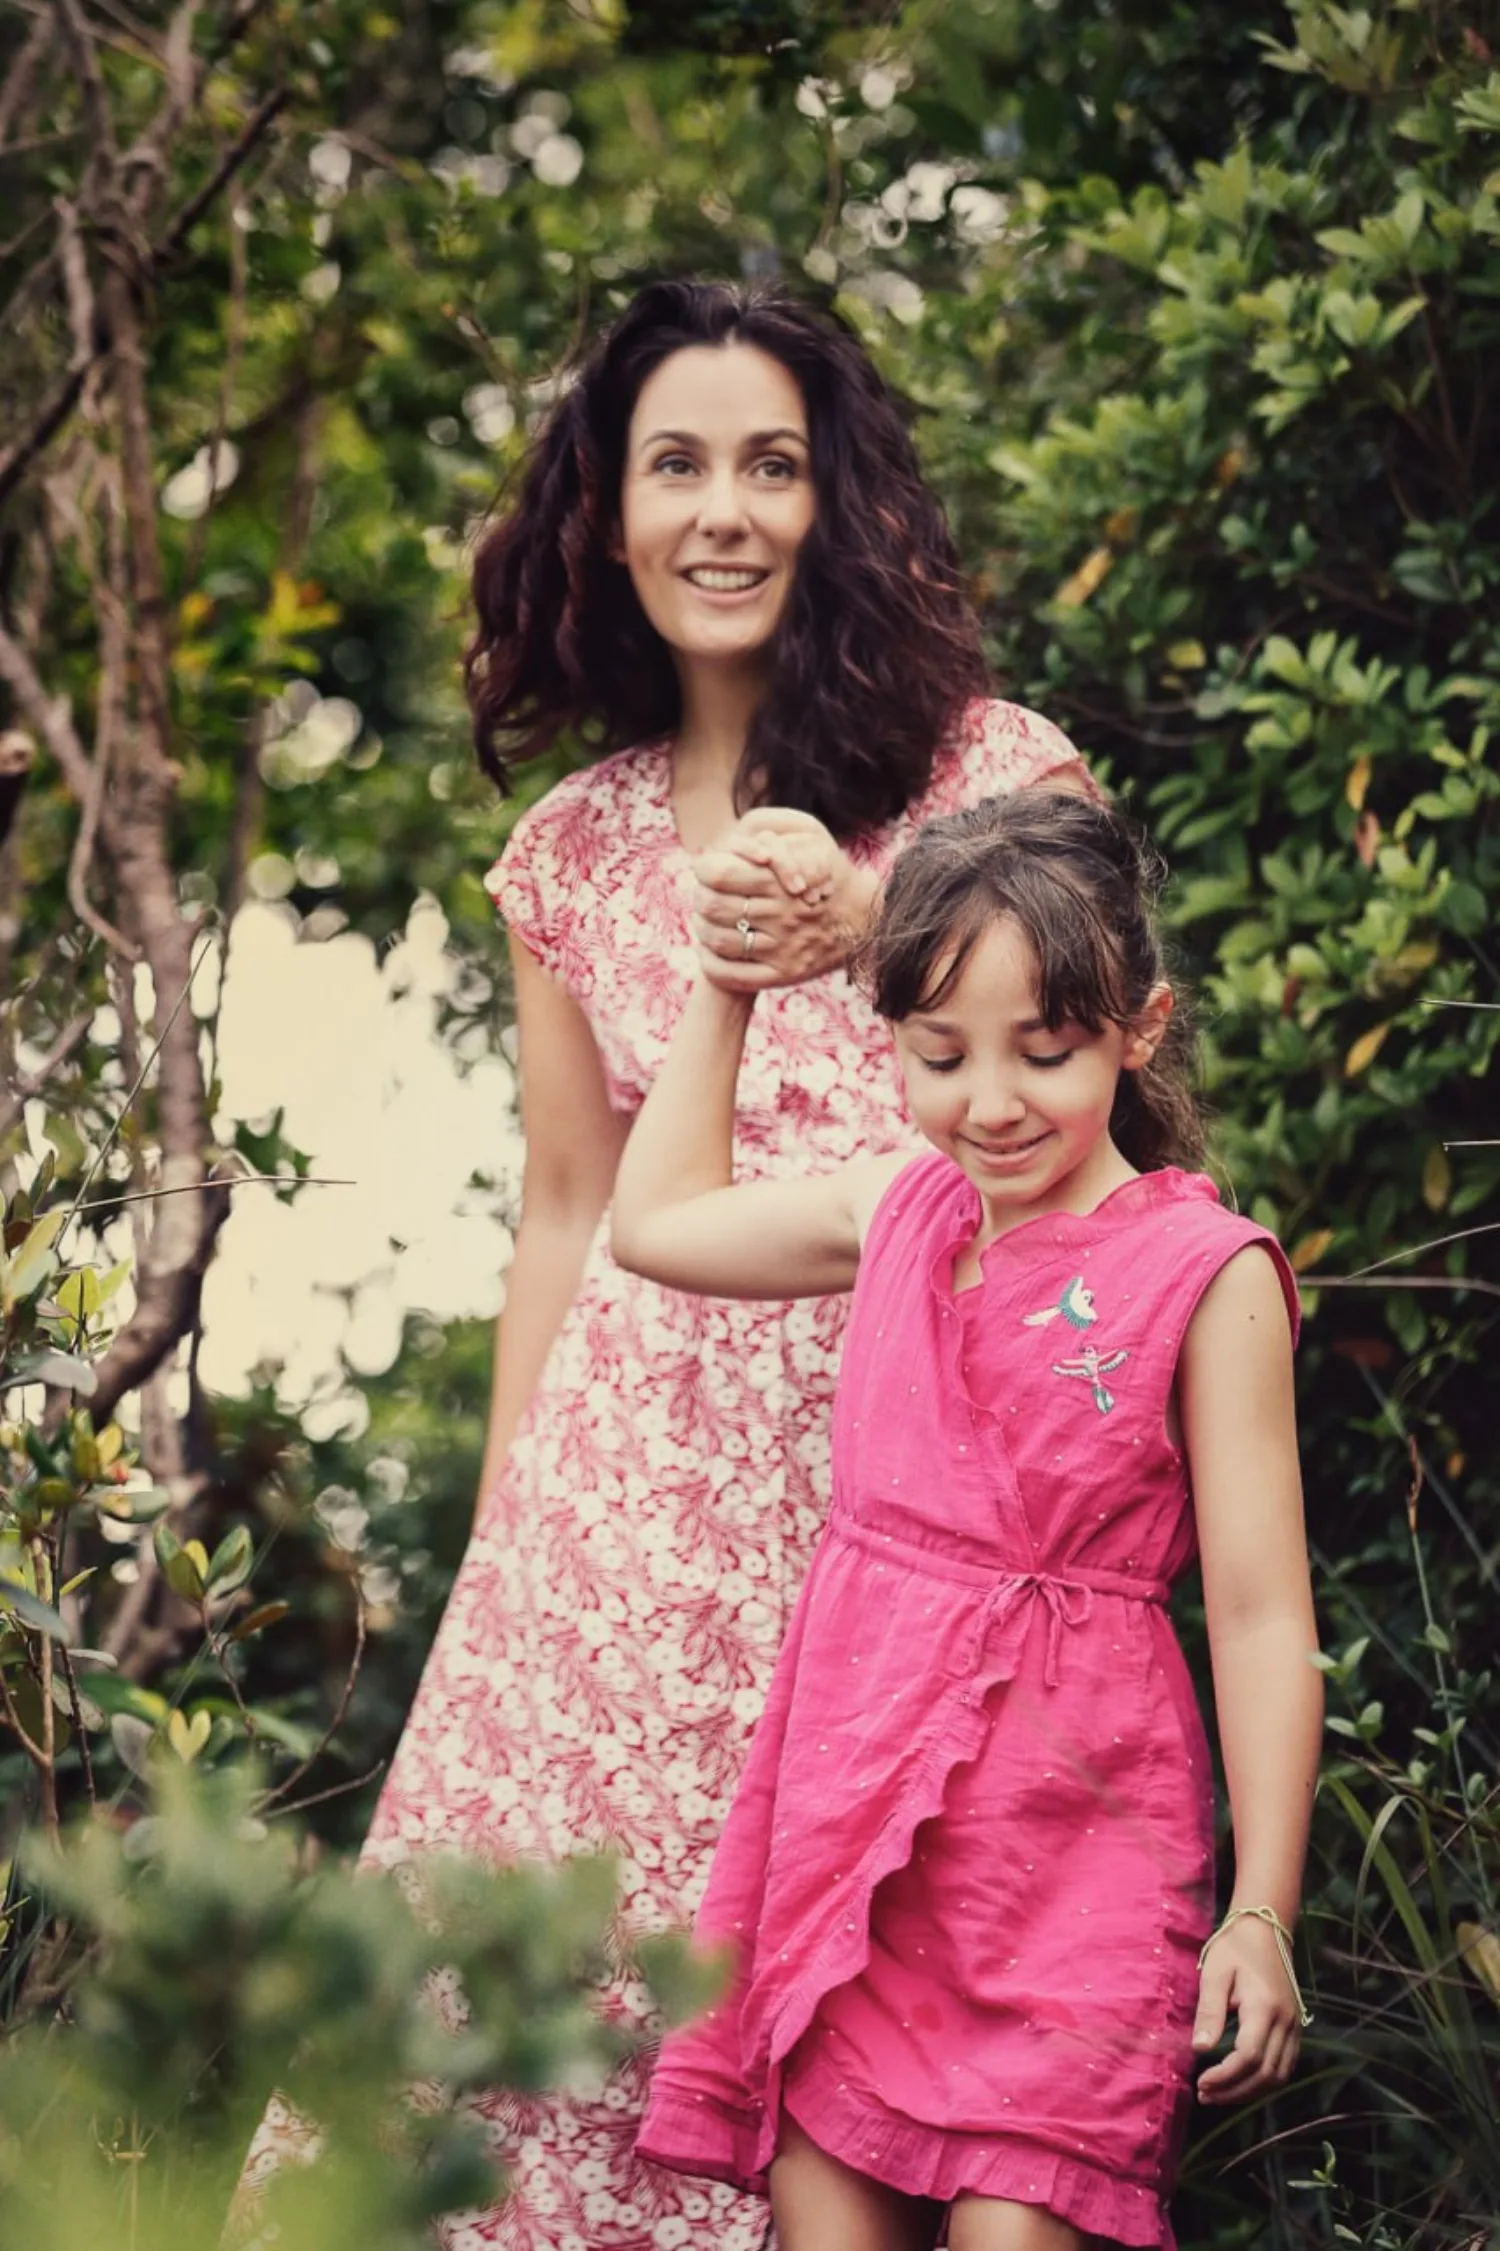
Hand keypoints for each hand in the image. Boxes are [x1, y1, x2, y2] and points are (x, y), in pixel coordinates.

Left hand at [691, 808, 879, 992]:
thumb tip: (743, 846)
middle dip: (701, 898)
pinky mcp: (783, 975)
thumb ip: (773, 836)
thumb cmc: (828, 873)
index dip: (705, 869)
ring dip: (702, 929)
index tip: (708, 870)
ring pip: (717, 940)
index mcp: (782, 881)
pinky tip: (709, 950)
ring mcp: (782, 948)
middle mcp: (782, 916)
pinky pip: (729, 974)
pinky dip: (709, 962)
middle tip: (705, 896)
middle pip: (712, 906)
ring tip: (706, 921)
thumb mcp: (811, 840)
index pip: (719, 873)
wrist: (865, 919)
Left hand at [1193, 1914, 1304, 2104]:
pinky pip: (1284, 2067)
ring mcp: (1295, 2027)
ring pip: (1279, 2077)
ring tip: (1220, 2095)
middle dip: (1235, 2092)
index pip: (1249, 2057)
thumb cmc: (1234, 1948)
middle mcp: (1286, 2022)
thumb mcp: (1215, 1974)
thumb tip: (1199, 2051)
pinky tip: (1241, 2083)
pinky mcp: (1296, 2028)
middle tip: (1206, 2095)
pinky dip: (1264, 2082)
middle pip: (1266, 2074)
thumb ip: (1209, 2013)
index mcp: (1265, 2008)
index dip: (1225, 2077)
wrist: (1266, 1929)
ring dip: (1250, 2092)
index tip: (1200, 2083)